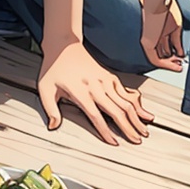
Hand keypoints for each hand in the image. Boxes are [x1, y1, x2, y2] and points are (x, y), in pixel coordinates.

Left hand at [37, 40, 151, 146]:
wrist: (63, 46)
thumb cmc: (53, 68)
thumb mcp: (45, 89)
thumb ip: (50, 109)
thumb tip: (53, 126)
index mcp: (80, 92)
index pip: (96, 116)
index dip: (106, 131)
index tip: (114, 142)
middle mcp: (96, 87)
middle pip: (116, 111)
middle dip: (128, 128)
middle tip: (137, 141)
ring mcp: (105, 81)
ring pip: (126, 102)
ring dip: (137, 118)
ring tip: (144, 131)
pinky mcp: (110, 76)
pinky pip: (126, 92)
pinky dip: (137, 104)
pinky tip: (144, 113)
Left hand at [141, 0, 184, 72]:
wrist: (157, 2)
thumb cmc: (166, 9)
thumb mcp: (176, 27)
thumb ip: (177, 41)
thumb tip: (180, 53)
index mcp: (159, 32)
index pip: (166, 48)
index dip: (174, 55)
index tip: (181, 59)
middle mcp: (154, 37)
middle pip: (163, 54)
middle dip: (172, 60)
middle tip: (180, 65)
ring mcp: (150, 41)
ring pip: (159, 57)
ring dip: (170, 63)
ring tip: (178, 66)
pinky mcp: (147, 43)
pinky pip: (155, 59)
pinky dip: (165, 64)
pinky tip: (174, 66)